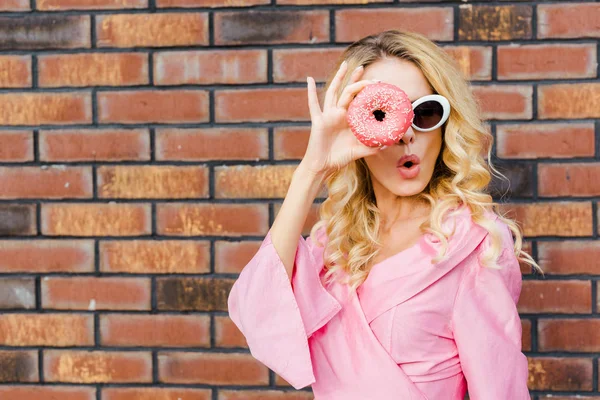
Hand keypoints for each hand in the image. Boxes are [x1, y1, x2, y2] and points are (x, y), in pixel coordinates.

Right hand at [301, 61, 383, 176]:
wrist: (323, 166)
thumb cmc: (339, 158)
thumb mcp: (358, 151)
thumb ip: (371, 148)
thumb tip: (386, 144)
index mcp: (349, 120)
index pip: (359, 101)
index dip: (367, 92)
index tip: (378, 84)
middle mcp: (339, 114)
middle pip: (347, 91)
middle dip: (355, 79)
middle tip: (362, 66)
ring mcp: (328, 116)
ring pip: (334, 93)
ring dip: (338, 78)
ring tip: (345, 65)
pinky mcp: (318, 121)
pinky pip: (313, 105)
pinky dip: (311, 92)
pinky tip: (310, 80)